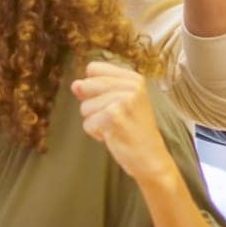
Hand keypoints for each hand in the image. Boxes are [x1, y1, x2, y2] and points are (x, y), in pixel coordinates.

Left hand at [72, 61, 177, 184]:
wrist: (151, 158)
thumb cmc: (134, 131)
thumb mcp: (119, 103)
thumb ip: (96, 90)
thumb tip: (75, 84)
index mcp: (133, 78)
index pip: (93, 68)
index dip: (92, 87)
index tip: (108, 101)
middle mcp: (130, 86)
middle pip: (86, 86)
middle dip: (92, 106)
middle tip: (114, 117)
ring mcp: (122, 100)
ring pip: (85, 106)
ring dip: (95, 121)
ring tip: (115, 127)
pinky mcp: (113, 116)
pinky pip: (87, 123)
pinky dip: (96, 133)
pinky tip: (113, 136)